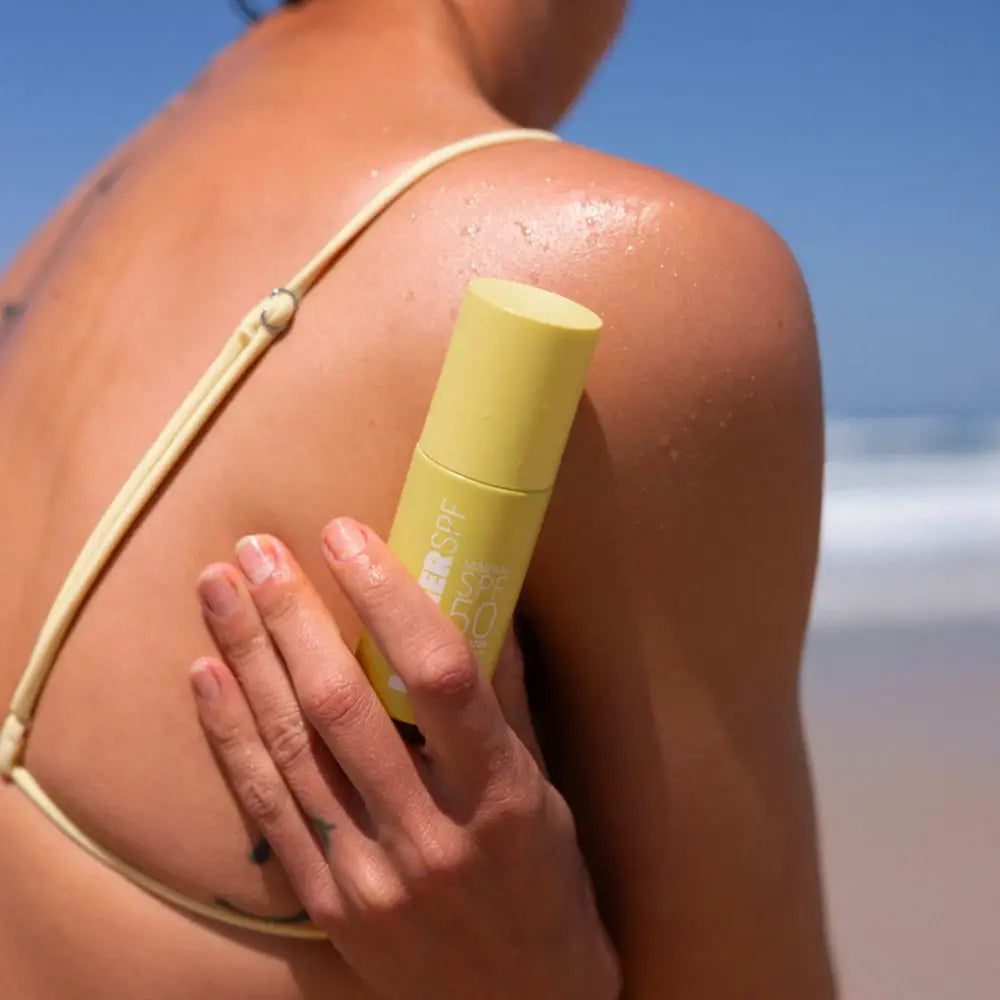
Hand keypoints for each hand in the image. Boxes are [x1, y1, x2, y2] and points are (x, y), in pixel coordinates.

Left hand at [190, 517, 620, 999]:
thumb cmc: (544, 883)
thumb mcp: (543, 788)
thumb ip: (504, 697)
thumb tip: (479, 599)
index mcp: (501, 794)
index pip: (439, 676)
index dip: (388, 598)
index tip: (348, 536)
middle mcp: (433, 835)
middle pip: (344, 706)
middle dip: (292, 617)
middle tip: (259, 549)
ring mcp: (371, 876)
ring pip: (293, 749)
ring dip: (248, 660)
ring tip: (218, 587)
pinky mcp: (329, 905)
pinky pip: (267, 809)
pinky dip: (231, 736)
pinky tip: (206, 675)